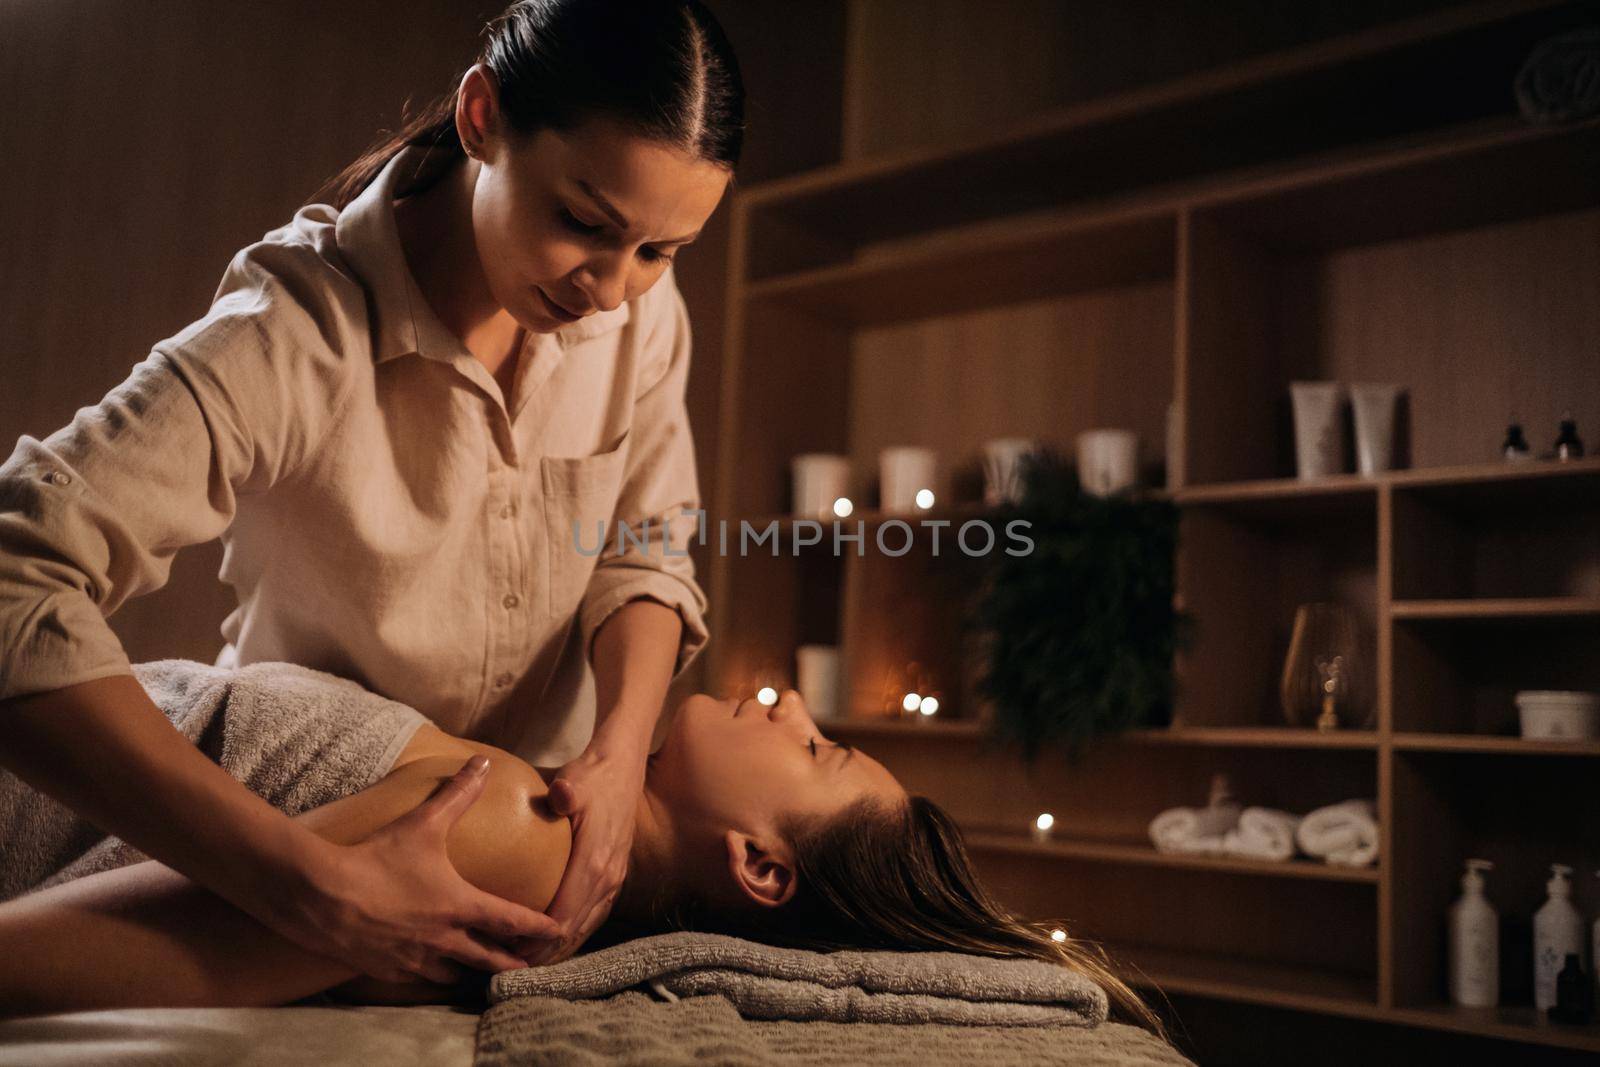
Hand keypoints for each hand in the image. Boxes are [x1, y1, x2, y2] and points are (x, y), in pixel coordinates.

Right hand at [263, 755, 562, 983]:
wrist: (321, 895)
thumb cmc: (377, 858)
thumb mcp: (423, 822)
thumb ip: (458, 793)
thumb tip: (483, 762)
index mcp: (459, 905)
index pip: (511, 920)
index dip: (537, 926)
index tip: (558, 932)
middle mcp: (443, 938)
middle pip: (488, 958)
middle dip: (511, 962)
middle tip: (530, 967)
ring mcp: (415, 959)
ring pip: (454, 974)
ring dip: (472, 973)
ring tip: (482, 974)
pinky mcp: (387, 969)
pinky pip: (419, 979)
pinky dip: (432, 976)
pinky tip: (433, 972)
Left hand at [522, 742, 645, 964]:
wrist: (623, 769)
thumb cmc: (592, 776)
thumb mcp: (576, 781)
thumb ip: (566, 792)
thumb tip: (560, 793)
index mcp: (593, 862)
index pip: (563, 914)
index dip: (536, 938)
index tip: (507, 951)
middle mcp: (606, 878)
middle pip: (572, 930)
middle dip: (541, 952)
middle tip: (507, 968)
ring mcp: (613, 880)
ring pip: (584, 928)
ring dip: (557, 949)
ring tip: (526, 964)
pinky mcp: (614, 878)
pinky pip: (592, 917)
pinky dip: (572, 934)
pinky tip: (554, 945)